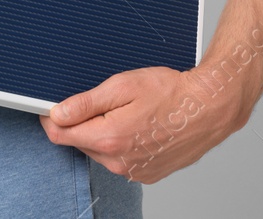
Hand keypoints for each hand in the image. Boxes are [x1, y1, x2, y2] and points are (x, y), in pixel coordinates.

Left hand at [39, 66, 244, 184]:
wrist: (210, 108)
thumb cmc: (171, 92)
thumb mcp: (122, 87)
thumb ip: (85, 104)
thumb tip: (56, 114)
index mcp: (109, 139)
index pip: (59, 135)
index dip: (52, 117)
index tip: (53, 105)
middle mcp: (119, 162)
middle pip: (80, 142)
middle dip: (82, 122)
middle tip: (104, 101)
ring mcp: (134, 172)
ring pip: (100, 152)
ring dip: (103, 133)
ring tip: (128, 112)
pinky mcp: (148, 175)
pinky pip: (121, 160)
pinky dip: (122, 144)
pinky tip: (139, 126)